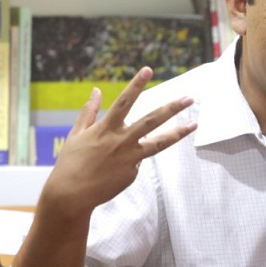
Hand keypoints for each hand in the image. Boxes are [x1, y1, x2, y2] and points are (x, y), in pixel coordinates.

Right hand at [41, 66, 196, 220]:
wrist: (71, 196)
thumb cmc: (70, 163)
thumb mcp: (76, 134)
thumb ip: (89, 112)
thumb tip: (96, 90)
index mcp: (106, 128)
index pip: (125, 101)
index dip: (136, 84)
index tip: (148, 70)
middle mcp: (121, 141)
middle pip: (152, 120)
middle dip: (172, 108)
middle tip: (189, 98)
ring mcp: (129, 158)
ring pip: (159, 143)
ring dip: (178, 132)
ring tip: (194, 124)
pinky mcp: (132, 174)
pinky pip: (138, 161)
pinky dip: (133, 159)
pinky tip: (117, 167)